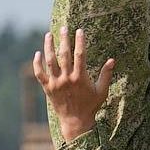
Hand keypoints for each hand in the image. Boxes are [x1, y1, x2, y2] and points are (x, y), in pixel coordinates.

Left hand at [32, 27, 114, 142]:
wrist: (75, 121)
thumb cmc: (90, 106)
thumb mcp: (101, 91)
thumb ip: (106, 75)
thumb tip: (112, 60)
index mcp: (80, 77)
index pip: (80, 54)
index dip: (80, 41)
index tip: (80, 30)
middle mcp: (67, 78)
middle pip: (64, 54)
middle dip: (64, 39)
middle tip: (64, 27)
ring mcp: (56, 83)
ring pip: (50, 61)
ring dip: (48, 46)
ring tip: (48, 35)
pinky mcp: (47, 88)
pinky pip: (39, 73)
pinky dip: (37, 63)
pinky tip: (37, 53)